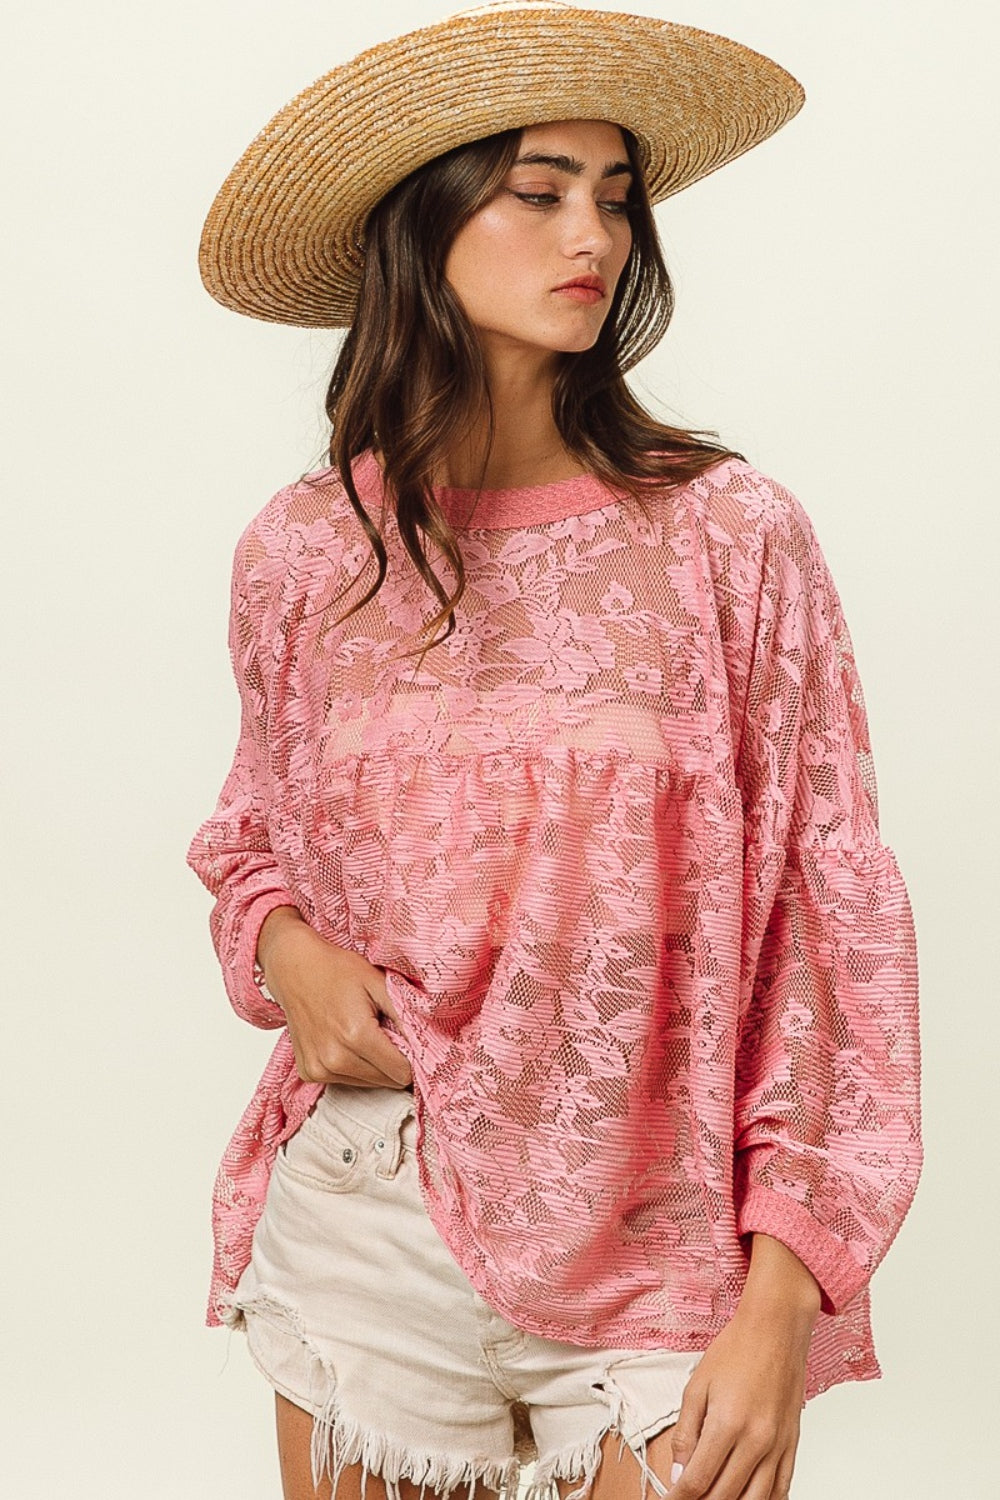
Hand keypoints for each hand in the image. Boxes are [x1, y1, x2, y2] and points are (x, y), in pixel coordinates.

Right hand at [257, 907, 412, 1088]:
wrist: (294, 967)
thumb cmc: (336, 970)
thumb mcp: (377, 982)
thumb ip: (403, 1014)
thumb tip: (426, 1043)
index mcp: (356, 1035)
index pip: (401, 1073)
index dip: (411, 1058)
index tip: (408, 1041)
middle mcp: (334, 1059)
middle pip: (386, 1081)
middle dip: (392, 1061)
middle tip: (385, 1032)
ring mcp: (319, 1069)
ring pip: (367, 1084)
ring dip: (373, 1065)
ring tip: (363, 1033)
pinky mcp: (309, 1073)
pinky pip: (345, 1081)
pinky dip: (352, 1066)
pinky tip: (345, 1041)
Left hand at [667, 1237, 818, 1499]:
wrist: (776, 1329)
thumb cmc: (737, 1349)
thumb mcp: (697, 1385)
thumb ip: (686, 1432)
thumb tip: (679, 1472)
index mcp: (728, 1424)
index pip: (698, 1480)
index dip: (679, 1498)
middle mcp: (757, 1441)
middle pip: (725, 1495)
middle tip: (687, 1499)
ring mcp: (778, 1447)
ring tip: (712, 1499)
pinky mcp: (792, 1446)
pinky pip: (782, 1489)